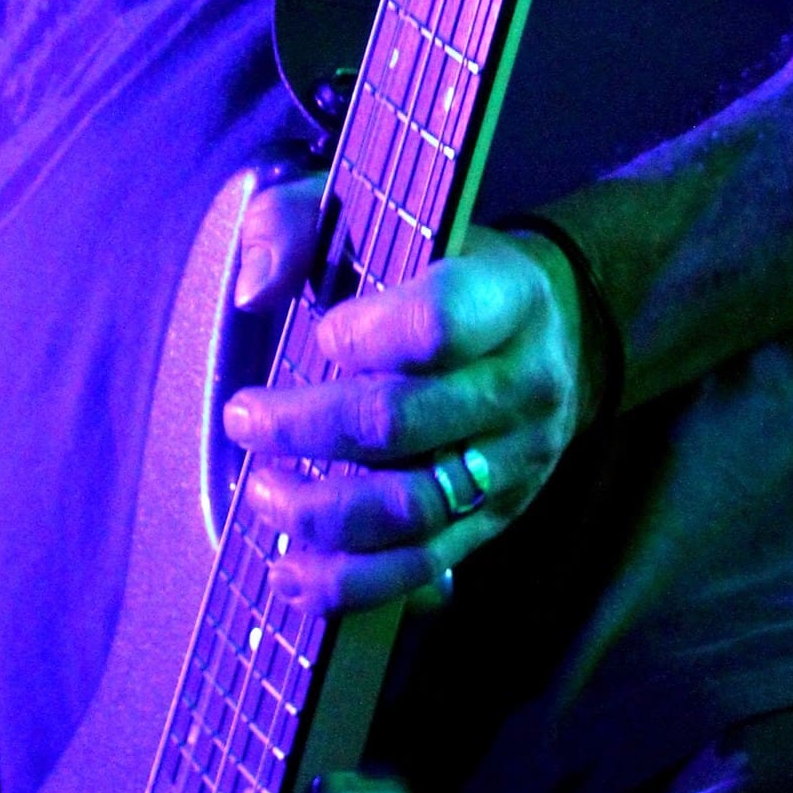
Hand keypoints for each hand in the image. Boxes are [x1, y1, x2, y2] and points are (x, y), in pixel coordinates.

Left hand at [220, 176, 587, 618]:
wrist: (548, 325)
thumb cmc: (439, 262)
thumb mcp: (380, 212)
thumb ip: (299, 222)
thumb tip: (252, 289)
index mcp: (506, 296)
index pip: (436, 325)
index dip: (362, 336)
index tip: (319, 332)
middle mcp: (523, 384)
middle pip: (404, 422)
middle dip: (306, 427)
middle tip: (244, 418)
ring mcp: (515, 462)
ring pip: (411, 507)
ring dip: (319, 511)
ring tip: (260, 494)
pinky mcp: (497, 519)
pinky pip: (425, 565)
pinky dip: (353, 580)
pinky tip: (292, 572)